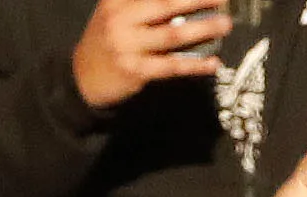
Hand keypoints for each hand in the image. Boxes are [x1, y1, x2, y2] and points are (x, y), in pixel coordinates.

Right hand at [75, 0, 229, 108]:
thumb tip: (181, 2)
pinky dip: (194, 65)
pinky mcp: (136, 71)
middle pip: (166, 4)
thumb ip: (139, 2)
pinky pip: (171, 66)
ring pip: (173, 35)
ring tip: (225, 24)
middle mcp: (120, 19)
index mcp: (117, 0)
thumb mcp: (114, 11)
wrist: (81, 77)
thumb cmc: (106, 40)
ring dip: (203, 29)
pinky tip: (213, 63)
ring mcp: (128, 46)